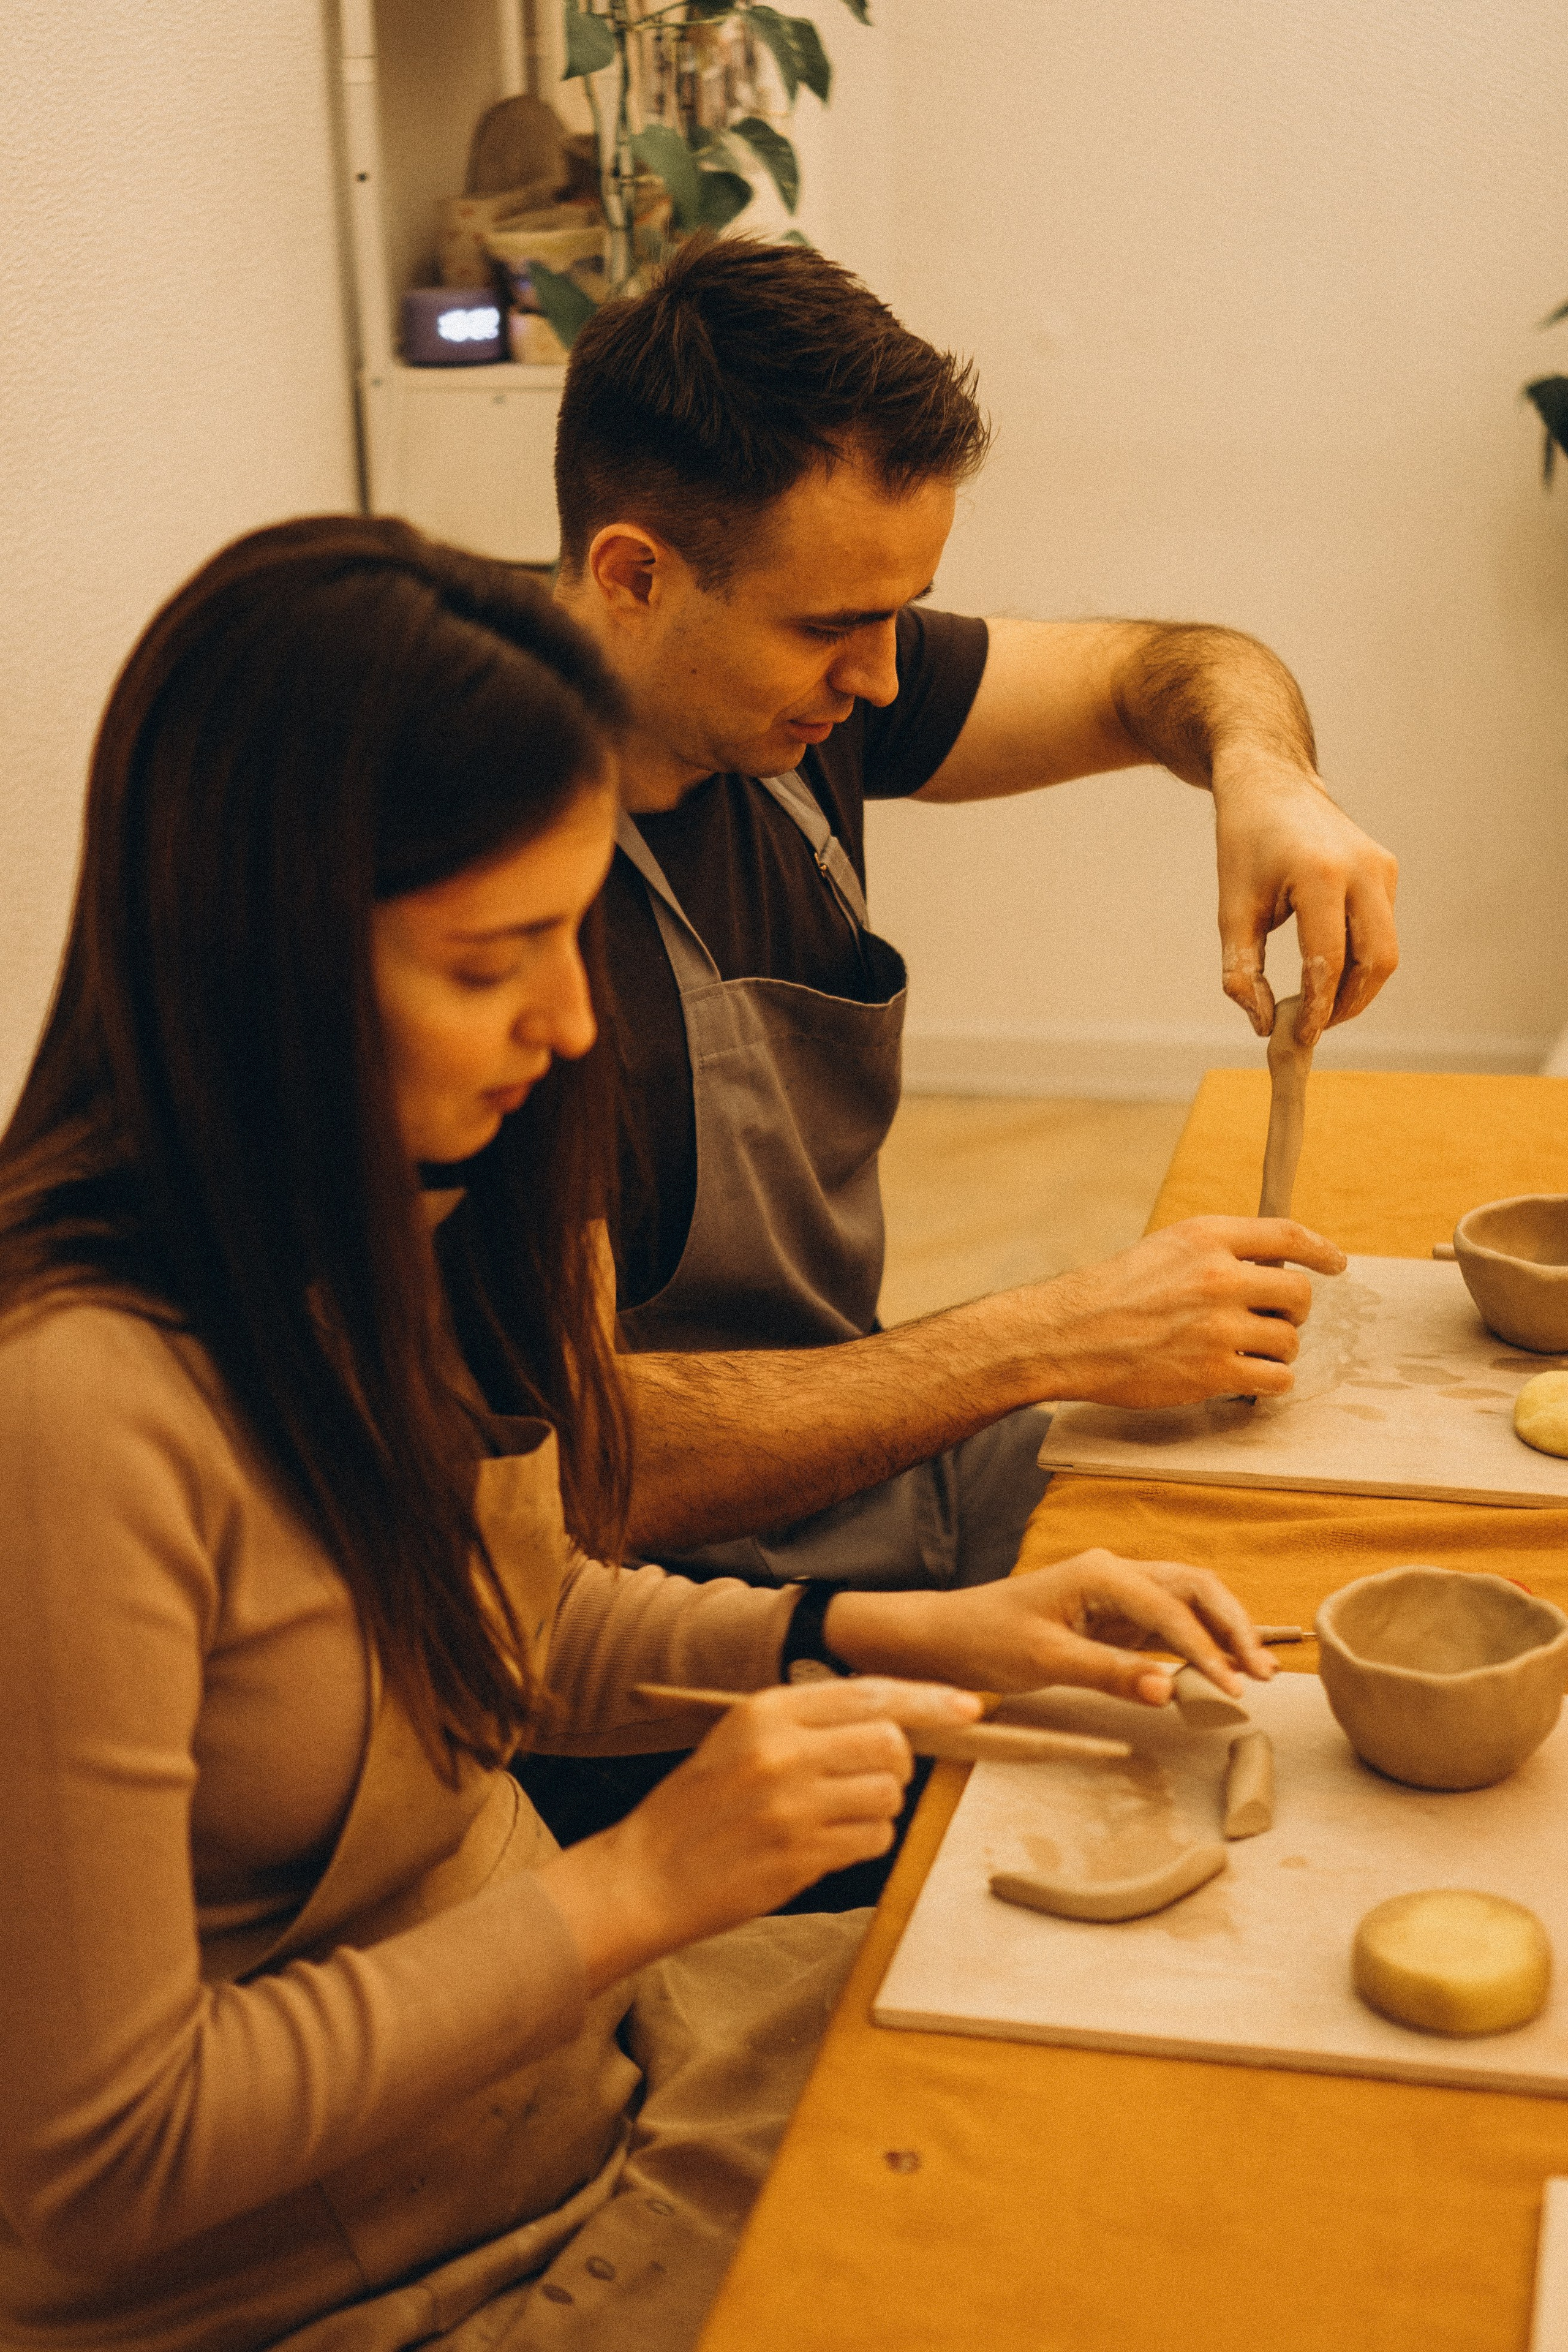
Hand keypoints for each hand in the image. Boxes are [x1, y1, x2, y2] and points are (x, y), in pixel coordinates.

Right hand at [536, 1676, 980, 1989]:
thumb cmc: (698, 1808)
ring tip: (835, 1817)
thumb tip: (891, 1719)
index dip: (927, 1699)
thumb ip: (808, 1723)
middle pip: (891, 1743)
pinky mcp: (800, 1856)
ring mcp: (793, 1806)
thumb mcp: (740, 1740)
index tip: (966, 1705)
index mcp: (767, 1711)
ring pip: (888, 1795)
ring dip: (878, 1808)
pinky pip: (872, 1841)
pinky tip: (824, 1845)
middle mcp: (783, 1751)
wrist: (646, 1875)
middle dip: (896, 1764)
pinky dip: (863, 1843)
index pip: (870, 1693)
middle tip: (867, 1781)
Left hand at [827, 1552, 1275, 1709]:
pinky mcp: (1112, 1617)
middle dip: (1234, 1627)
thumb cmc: (985, 1640)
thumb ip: (1110, 1673)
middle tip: (1263, 1675)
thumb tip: (1169, 1690)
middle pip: (1195, 1588)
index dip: (1208, 1650)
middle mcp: (1114, 1573)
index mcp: (1100, 1573)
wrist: (944, 1636)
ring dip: (1223, 1632)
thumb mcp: (1044, 1660)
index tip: (1233, 1689)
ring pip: (1188, 1601)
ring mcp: (1116, 1593)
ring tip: (1256, 1673)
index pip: (1171, 1609)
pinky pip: (1167, 1624)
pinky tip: (1218, 1671)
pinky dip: (1198, 1643)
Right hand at [1027, 1215, 1345, 1405]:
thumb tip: (1270, 1269)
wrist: (1072, 1334)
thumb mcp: (1167, 1250)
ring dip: (1276, 1350)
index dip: (1320, 1250)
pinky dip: (1269, 1381)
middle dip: (1294, 1312)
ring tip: (1246, 1353)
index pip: (1286, 1236)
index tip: (1336, 1264)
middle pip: (1298, 1294)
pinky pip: (1276, 1379)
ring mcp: (1219, 1326)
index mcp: (1207, 1238)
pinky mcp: (1215, 1372)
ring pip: (1288, 1341)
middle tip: (1274, 1321)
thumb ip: (1217, 1253)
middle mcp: (1219, 1277)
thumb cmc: (1114, 1294)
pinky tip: (1248, 1378)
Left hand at [1212, 755, 1397, 1046]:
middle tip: (1314, 1029)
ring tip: (1319, 1006)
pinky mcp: (1388, 869)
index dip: (1318, 1007)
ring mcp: (1383, 868)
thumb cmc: (1244, 844)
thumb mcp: (1232, 908)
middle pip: (1377, 961)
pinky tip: (1328, 970)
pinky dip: (1360, 959)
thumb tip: (1262, 1025)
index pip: (1329, 960)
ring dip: (1357, 988)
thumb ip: (1241, 969)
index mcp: (1321, 874)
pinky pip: (1382, 929)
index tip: (1299, 1037)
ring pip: (1386, 950)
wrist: (1271, 784)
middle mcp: (1363, 869)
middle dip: (1348, 1005)